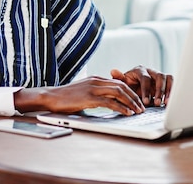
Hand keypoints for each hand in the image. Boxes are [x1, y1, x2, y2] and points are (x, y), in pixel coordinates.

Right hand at [13, 76, 144, 115]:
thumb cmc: (66, 97)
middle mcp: (96, 80)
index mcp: (96, 78)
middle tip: (142, 107)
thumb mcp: (83, 91)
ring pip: (118, 92)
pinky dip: (120, 107)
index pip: (119, 82)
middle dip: (134, 96)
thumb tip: (108, 101)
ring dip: (131, 102)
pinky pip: (109, 102)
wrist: (51, 97)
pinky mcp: (89, 98)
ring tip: (137, 111)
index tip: (138, 101)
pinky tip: (126, 113)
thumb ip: (96, 93)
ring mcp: (92, 88)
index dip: (131, 91)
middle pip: (122, 86)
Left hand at [110, 66, 171, 106]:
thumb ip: (118, 79)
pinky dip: (173, 91)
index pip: (145, 78)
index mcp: (139, 70)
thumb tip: (113, 71)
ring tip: (165, 103)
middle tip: (156, 103)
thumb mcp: (122, 83)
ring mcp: (159, 75)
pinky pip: (173, 83)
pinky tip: (169, 102)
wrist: (134, 89)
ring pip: (168, 78)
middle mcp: (151, 71)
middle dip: (159, 91)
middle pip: (159, 76)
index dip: (146, 90)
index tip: (145, 101)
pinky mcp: (166, 81)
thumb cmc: (128, 86)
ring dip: (168, 91)